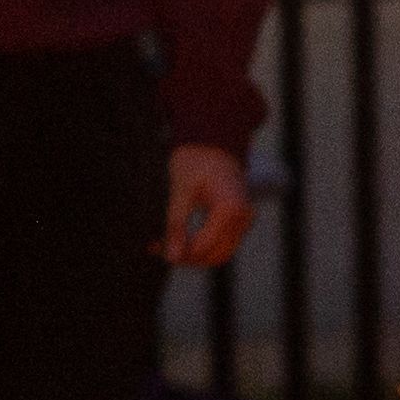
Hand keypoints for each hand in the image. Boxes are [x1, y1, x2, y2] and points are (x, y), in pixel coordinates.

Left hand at [158, 142, 255, 269]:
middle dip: (186, 257)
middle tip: (156, 248)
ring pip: (218, 253)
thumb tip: (171, 258)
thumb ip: (177, 225)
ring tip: (162, 245)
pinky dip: (199, 245)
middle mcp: (244, 217)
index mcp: (232, 207)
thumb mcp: (181, 189)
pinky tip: (176, 239)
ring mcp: (244, 221)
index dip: (180, 252)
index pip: (205, 245)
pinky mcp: (238, 223)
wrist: (213, 141)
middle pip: (215, 254)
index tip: (154, 248)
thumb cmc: (196, 159)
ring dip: (192, 254)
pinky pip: (219, 243)